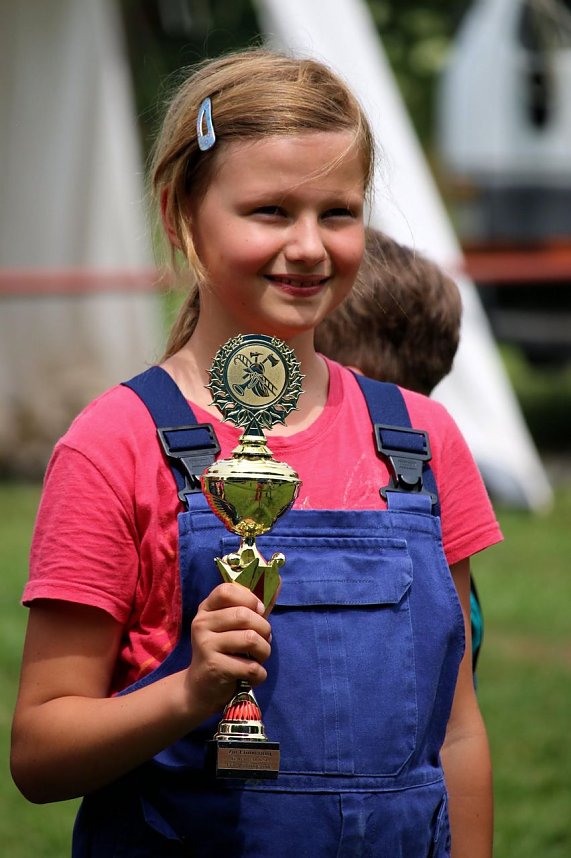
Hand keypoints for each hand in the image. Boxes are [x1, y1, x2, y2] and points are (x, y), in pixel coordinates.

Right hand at [186, 582, 272, 715]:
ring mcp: (205, 645)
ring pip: (251, 639)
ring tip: (259, 659)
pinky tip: (253, 675)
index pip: (227, 590)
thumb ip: (252, 607)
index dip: (249, 599)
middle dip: (264, 629)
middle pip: (244, 615)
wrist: (200, 687)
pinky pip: (251, 666)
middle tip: (262, 641)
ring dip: (264, 651)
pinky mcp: (214, 667)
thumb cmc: (224, 651)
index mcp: (206, 609)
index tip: (258, 612)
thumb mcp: (232, 626)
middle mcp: (202, 623)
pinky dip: (260, 673)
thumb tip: (278, 583)